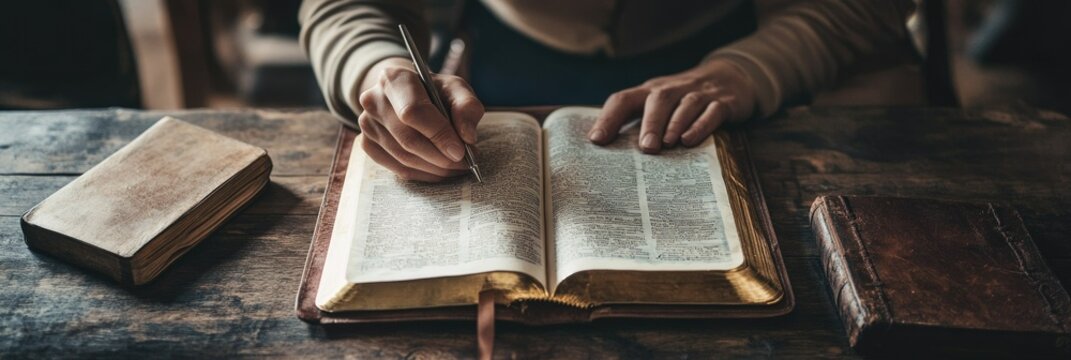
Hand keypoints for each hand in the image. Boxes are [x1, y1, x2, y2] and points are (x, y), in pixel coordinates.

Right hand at [357, 57, 483, 181]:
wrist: (406, 95)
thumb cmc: (434, 91)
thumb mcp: (455, 88)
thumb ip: (466, 106)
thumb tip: (467, 137)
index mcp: (394, 79)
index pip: (413, 111)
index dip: (438, 134)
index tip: (460, 151)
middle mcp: (373, 100)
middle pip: (408, 139)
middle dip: (440, 157)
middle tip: (464, 163)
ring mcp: (366, 124)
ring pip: (403, 157)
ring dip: (435, 169)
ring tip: (457, 167)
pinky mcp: (367, 144)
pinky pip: (397, 169)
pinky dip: (423, 174)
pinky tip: (440, 171)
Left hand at [587, 59, 756, 152]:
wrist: (731, 76)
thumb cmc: (683, 99)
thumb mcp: (660, 104)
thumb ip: (638, 122)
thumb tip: (609, 151)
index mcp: (649, 92)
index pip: (623, 99)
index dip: (608, 118)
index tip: (597, 140)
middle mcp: (672, 89)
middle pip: (658, 99)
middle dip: (650, 123)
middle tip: (645, 147)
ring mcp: (699, 94)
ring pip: (686, 104)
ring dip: (674, 124)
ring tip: (666, 145)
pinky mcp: (723, 102)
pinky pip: (712, 112)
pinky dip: (701, 125)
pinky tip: (690, 140)